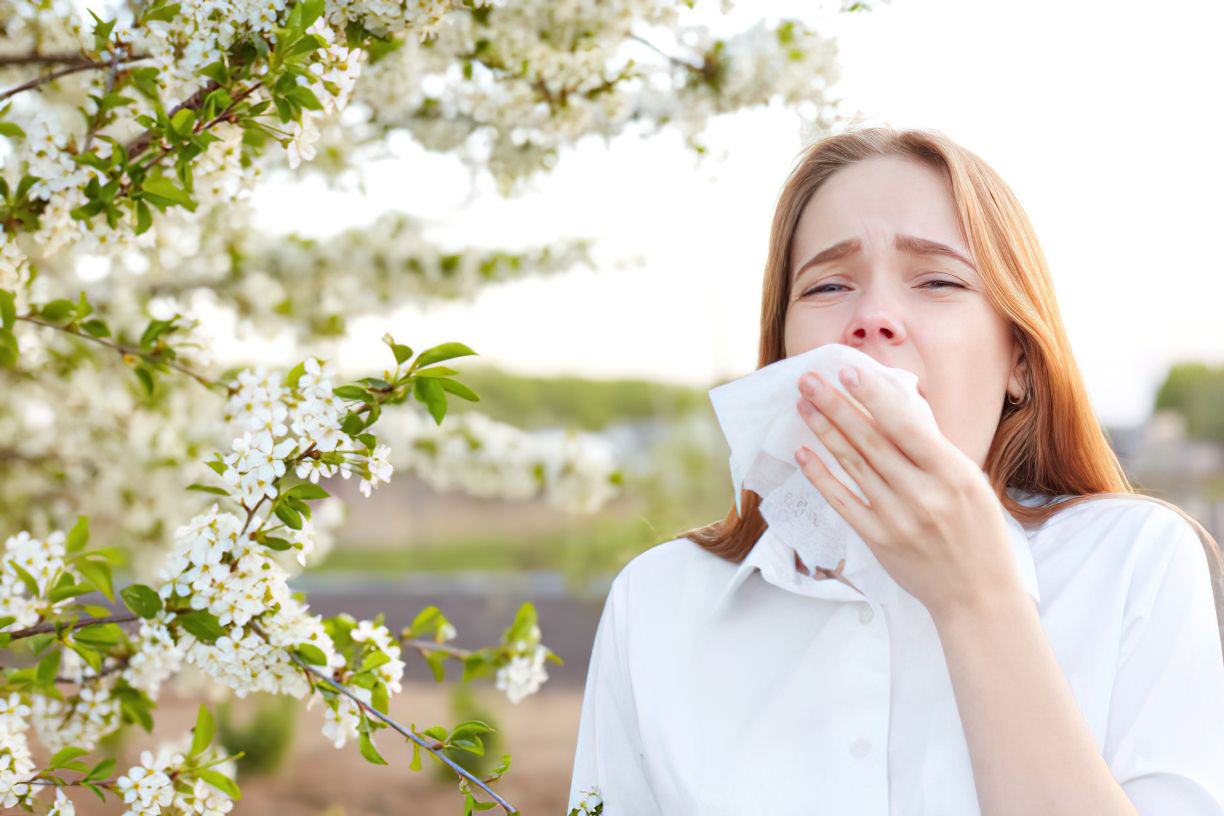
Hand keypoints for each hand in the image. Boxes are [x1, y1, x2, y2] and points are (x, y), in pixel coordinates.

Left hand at [792, 364, 1022, 620]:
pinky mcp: (879, 540)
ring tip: (804, 406)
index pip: (906, 426)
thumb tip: (893, 410)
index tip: (847, 371)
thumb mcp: (971, 483)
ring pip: (853, 466)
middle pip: (871, 441)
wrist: (979, 596)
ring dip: (824, 432)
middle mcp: (924, 495)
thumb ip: (933, 451)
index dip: (873, 397)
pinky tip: (804, 453)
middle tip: (809, 380)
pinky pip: (843, 502)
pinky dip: (821, 476)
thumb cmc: (978, 533)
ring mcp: (898, 519)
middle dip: (836, 405)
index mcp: (954, 474)